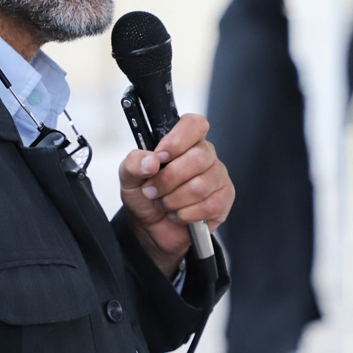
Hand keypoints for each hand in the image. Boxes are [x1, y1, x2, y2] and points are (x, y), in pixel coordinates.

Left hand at [119, 114, 233, 275]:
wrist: (151, 228)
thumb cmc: (145, 196)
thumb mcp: (129, 178)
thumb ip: (134, 163)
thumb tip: (151, 161)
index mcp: (184, 141)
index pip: (194, 124)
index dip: (178, 140)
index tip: (160, 156)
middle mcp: (205, 155)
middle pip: (198, 158)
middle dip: (168, 180)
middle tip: (152, 190)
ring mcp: (217, 177)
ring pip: (201, 186)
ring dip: (174, 200)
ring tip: (165, 203)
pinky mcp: (223, 199)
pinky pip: (209, 206)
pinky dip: (185, 215)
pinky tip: (179, 214)